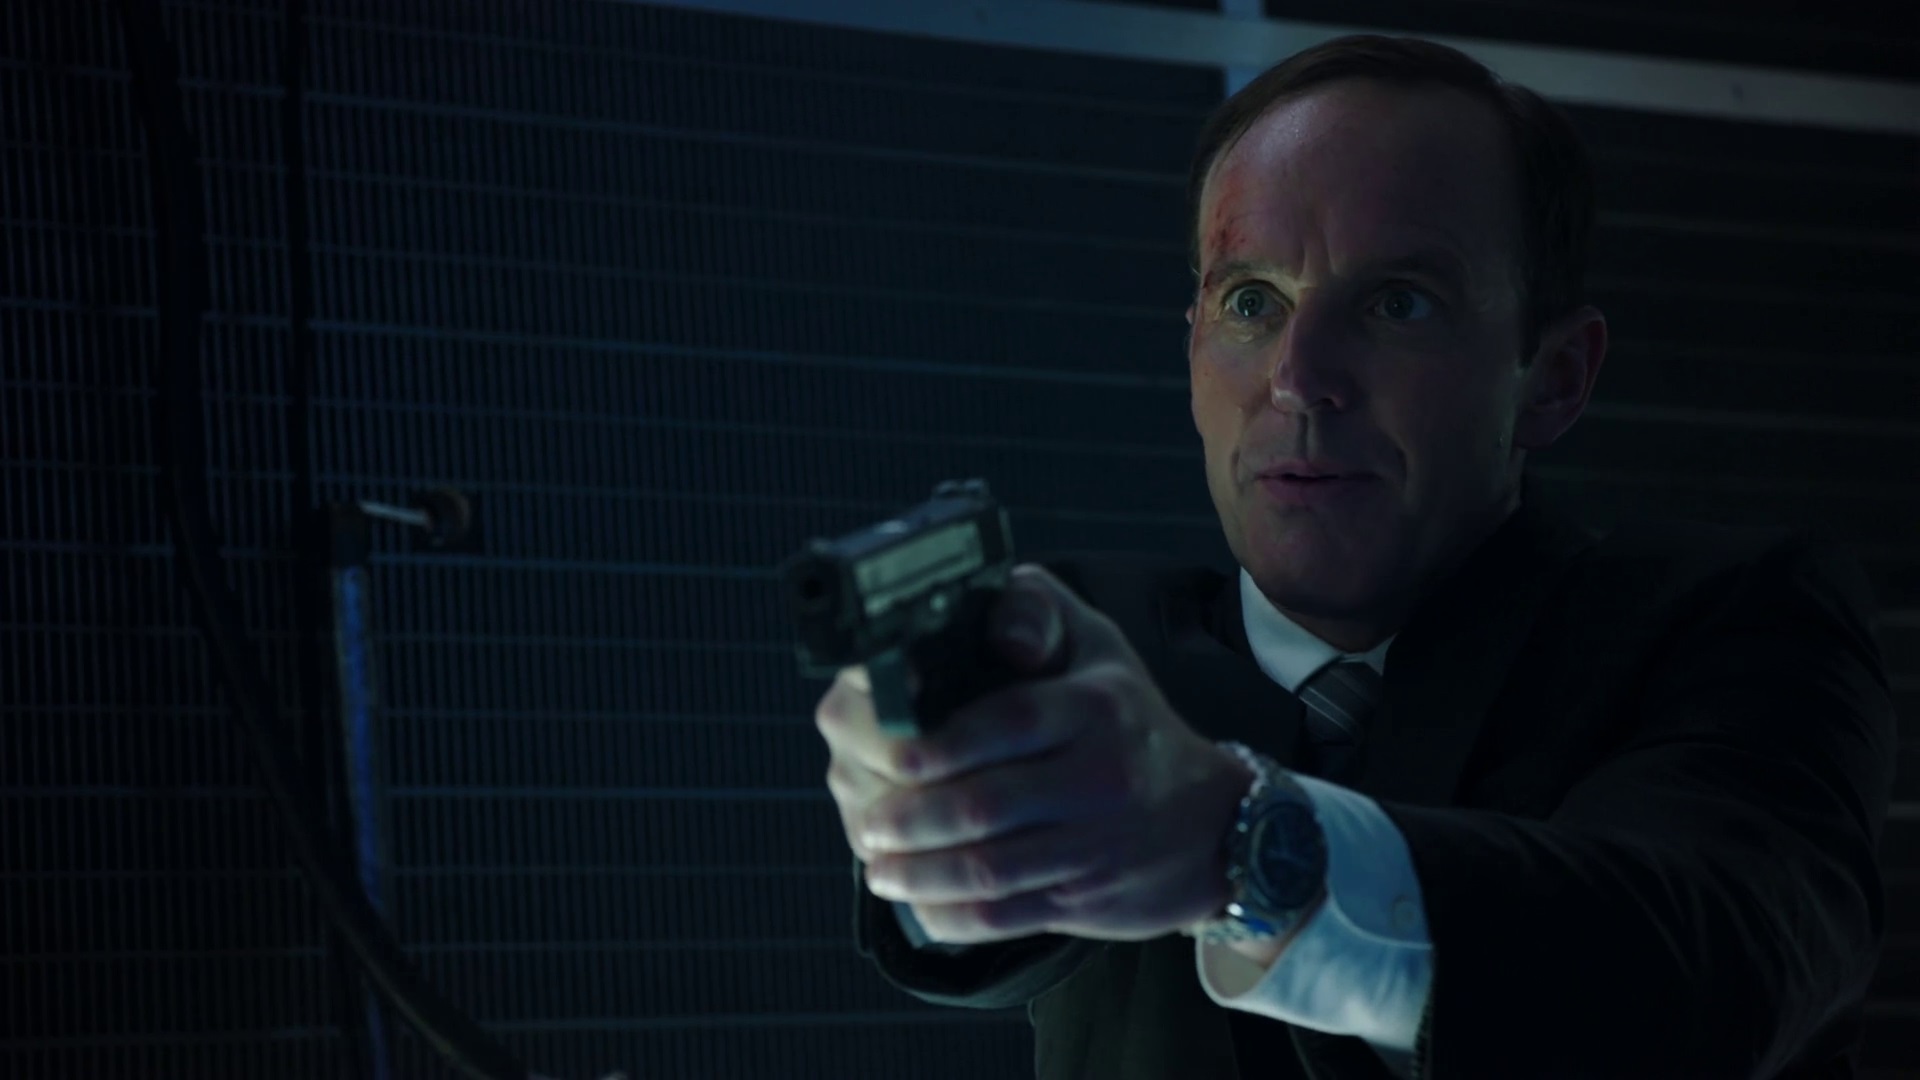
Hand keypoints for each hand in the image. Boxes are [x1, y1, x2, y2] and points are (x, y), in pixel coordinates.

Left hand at [813, 564, 1254, 944]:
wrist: (1211, 821)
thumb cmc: (1128, 723)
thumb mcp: (1096, 646)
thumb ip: (1031, 610)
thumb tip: (982, 626)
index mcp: (1094, 707)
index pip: (1008, 721)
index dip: (940, 743)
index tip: (894, 754)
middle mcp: (1099, 776)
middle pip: (984, 805)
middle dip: (910, 818)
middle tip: (869, 818)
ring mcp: (1093, 844)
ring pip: (986, 870)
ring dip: (917, 873)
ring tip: (877, 864)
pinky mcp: (1084, 898)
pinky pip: (1003, 917)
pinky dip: (949, 913)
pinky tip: (916, 899)